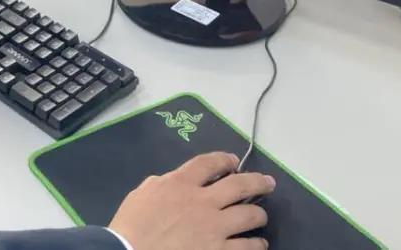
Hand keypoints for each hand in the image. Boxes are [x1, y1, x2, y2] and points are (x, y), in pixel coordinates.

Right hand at [108, 152, 273, 249]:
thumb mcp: (143, 192)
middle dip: (257, 182)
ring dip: (259, 214)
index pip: (210, 163)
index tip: (233, 161)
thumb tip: (177, 181)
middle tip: (268, 182)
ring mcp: (214, 228)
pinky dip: (255, 243)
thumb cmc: (132, 225)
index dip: (225, 160)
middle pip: (239, 185)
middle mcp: (203, 201)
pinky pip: (247, 246)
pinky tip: (258, 243)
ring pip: (250, 215)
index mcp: (181, 183)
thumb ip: (165, 183)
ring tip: (261, 216)